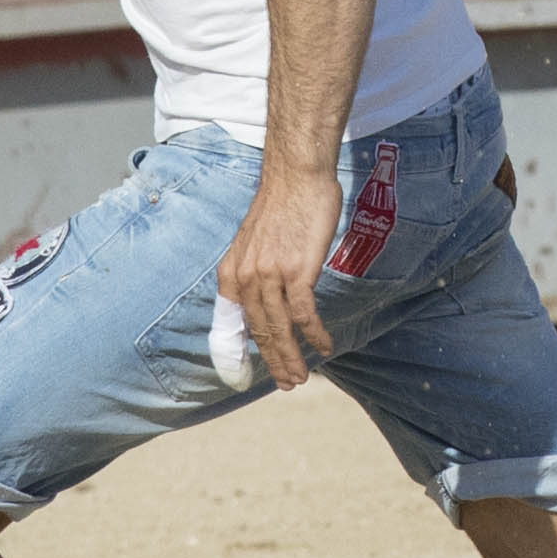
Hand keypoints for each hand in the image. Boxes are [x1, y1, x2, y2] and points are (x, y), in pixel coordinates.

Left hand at [208, 181, 333, 388]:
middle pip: (259, 330)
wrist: (296, 174)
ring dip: (292, 357)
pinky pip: (304, 314)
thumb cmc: (283, 204)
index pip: (234, 322)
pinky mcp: (296, 271)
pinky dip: (314, 334)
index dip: (243, 352)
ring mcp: (269, 275)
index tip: (253, 374)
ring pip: (279, 328)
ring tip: (302, 376)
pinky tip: (324, 346)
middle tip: (288, 382)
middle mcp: (245, 277)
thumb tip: (265, 295)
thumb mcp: (255, 241)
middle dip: (274, 361)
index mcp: (232, 272)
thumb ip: (255, 270)